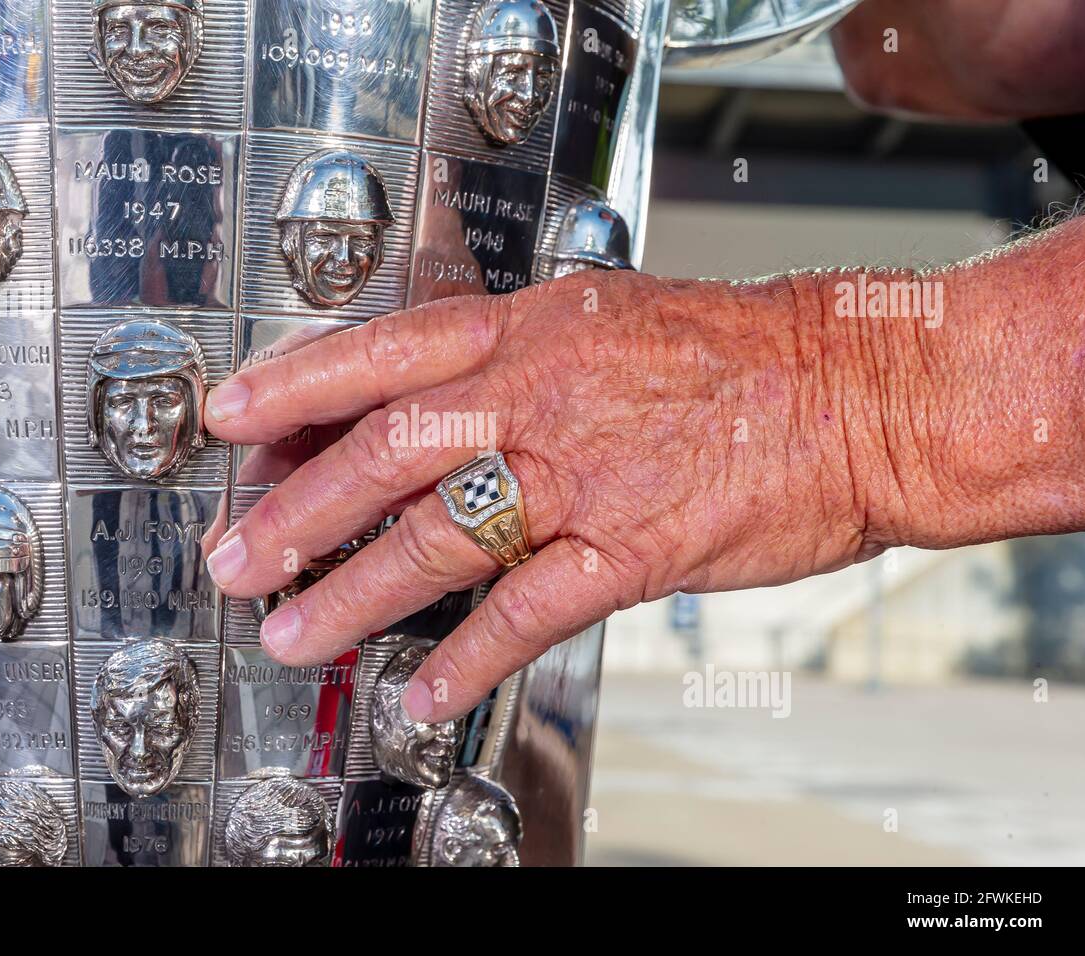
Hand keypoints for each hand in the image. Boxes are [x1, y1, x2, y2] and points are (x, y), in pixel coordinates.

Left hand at [201, 269, 912, 721]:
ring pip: (440, 537)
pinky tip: (423, 691)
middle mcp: (543, 396)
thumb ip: (507, 361)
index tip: (229, 419)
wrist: (855, 388)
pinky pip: (529, 608)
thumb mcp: (602, 319)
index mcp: (530, 331)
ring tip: (295, 634)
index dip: (295, 386)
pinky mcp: (635, 546)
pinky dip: (469, 656)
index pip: (383, 354)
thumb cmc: (736, 354)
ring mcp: (585, 474)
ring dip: (356, 593)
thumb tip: (418, 404)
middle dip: (297, 511)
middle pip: (388, 453)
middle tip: (235, 557)